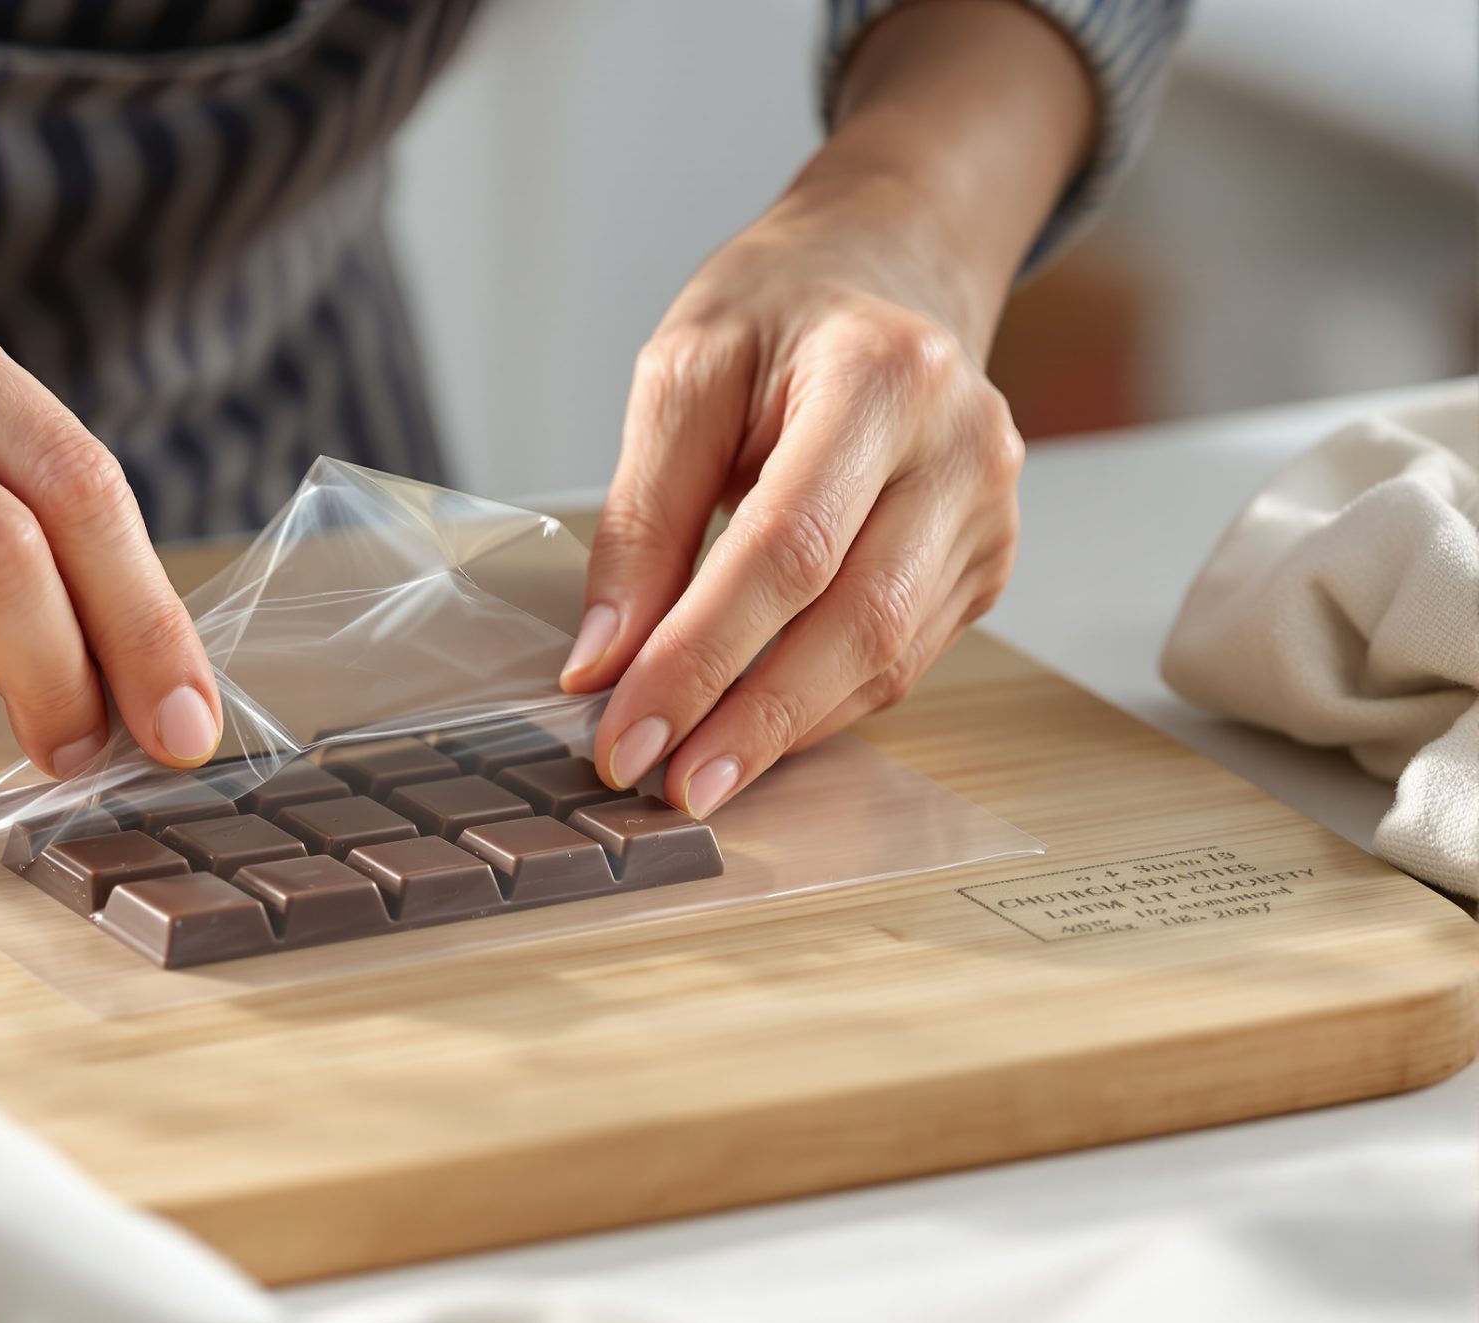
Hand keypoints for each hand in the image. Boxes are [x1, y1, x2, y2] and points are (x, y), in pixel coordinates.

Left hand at [558, 0, 1093, 817]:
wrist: (885, 269)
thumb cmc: (777, 310)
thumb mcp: (680, 376)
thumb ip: (641, 518)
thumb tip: (603, 659)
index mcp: (883, 377)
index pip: (786, 550)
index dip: (701, 656)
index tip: (624, 732)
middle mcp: (961, 448)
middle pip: (855, 621)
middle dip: (748, 719)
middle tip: (660, 783)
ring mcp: (990, 511)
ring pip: (889, 658)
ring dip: (784, 730)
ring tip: (693, 777)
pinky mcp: (987, 560)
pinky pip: (903, 660)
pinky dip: (820, 706)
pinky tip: (752, 731)